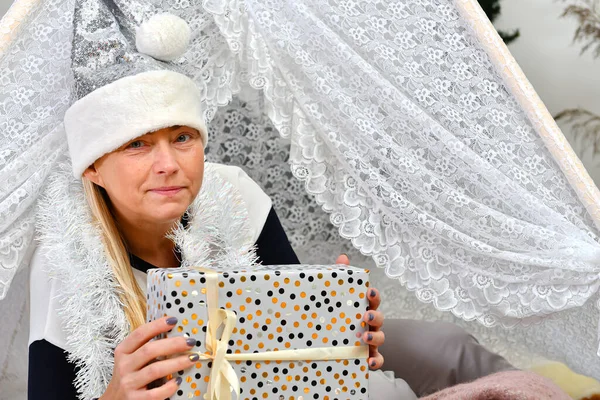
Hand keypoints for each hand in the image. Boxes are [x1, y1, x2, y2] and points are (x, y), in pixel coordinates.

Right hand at [100, 316, 198, 399]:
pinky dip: (169, 386)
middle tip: (190, 341)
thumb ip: (146, 348)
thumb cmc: (129, 376)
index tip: (173, 320)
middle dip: (173, 344)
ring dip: (177, 362)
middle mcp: (123, 366)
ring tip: (193, 358)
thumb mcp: (130, 359)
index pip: (139, 334)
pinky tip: (178, 381)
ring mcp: (128, 384)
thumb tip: (174, 336)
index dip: (157, 325)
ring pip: (155, 370)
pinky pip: (156, 393)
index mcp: (123, 352)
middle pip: (149, 350)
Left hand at [336, 254, 384, 369]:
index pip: (373, 299)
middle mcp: (370, 323)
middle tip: (365, 315)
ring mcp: (371, 340)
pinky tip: (369, 362)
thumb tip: (343, 258)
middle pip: (379, 318)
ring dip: (376, 336)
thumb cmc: (337, 316)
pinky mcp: (368, 356)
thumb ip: (340, 277)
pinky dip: (376, 361)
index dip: (374, 295)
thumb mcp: (335, 298)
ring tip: (365, 336)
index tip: (369, 291)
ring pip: (380, 338)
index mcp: (363, 308)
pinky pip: (378, 360)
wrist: (325, 342)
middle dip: (375, 315)